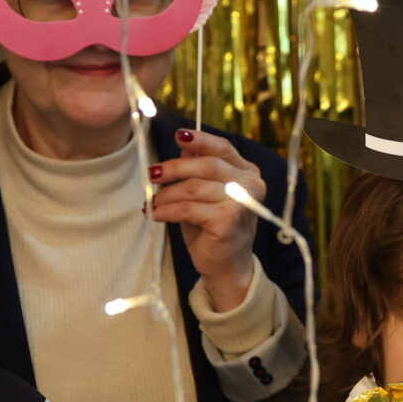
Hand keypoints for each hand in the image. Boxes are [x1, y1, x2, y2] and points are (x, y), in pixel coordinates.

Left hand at [151, 128, 265, 310]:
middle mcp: (251, 185)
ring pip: (193, 188)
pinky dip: (167, 210)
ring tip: (151, 203)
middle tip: (151, 174)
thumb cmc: (213, 227)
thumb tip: (183, 147)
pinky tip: (155, 215)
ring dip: (166, 195)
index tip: (177, 135)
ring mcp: (243, 203)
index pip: (223, 148)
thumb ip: (198, 170)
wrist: (227, 265)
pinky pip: (188, 208)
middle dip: (173, 169)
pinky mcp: (229, 220)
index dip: (200, 140)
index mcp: (247, 173)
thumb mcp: (204, 194)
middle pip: (206, 165)